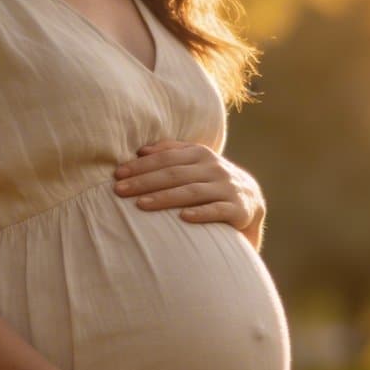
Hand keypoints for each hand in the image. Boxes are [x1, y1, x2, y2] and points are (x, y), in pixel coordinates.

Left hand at [114, 140, 265, 245]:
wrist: (251, 203)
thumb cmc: (211, 183)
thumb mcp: (195, 164)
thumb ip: (172, 153)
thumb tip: (141, 150)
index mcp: (201, 154)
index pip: (166, 157)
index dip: (141, 165)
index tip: (118, 174)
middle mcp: (214, 168)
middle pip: (174, 173)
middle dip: (144, 181)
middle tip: (119, 190)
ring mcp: (227, 188)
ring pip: (192, 191)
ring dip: (164, 197)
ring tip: (140, 204)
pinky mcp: (239, 209)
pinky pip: (218, 211)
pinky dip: (201, 213)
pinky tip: (182, 218)